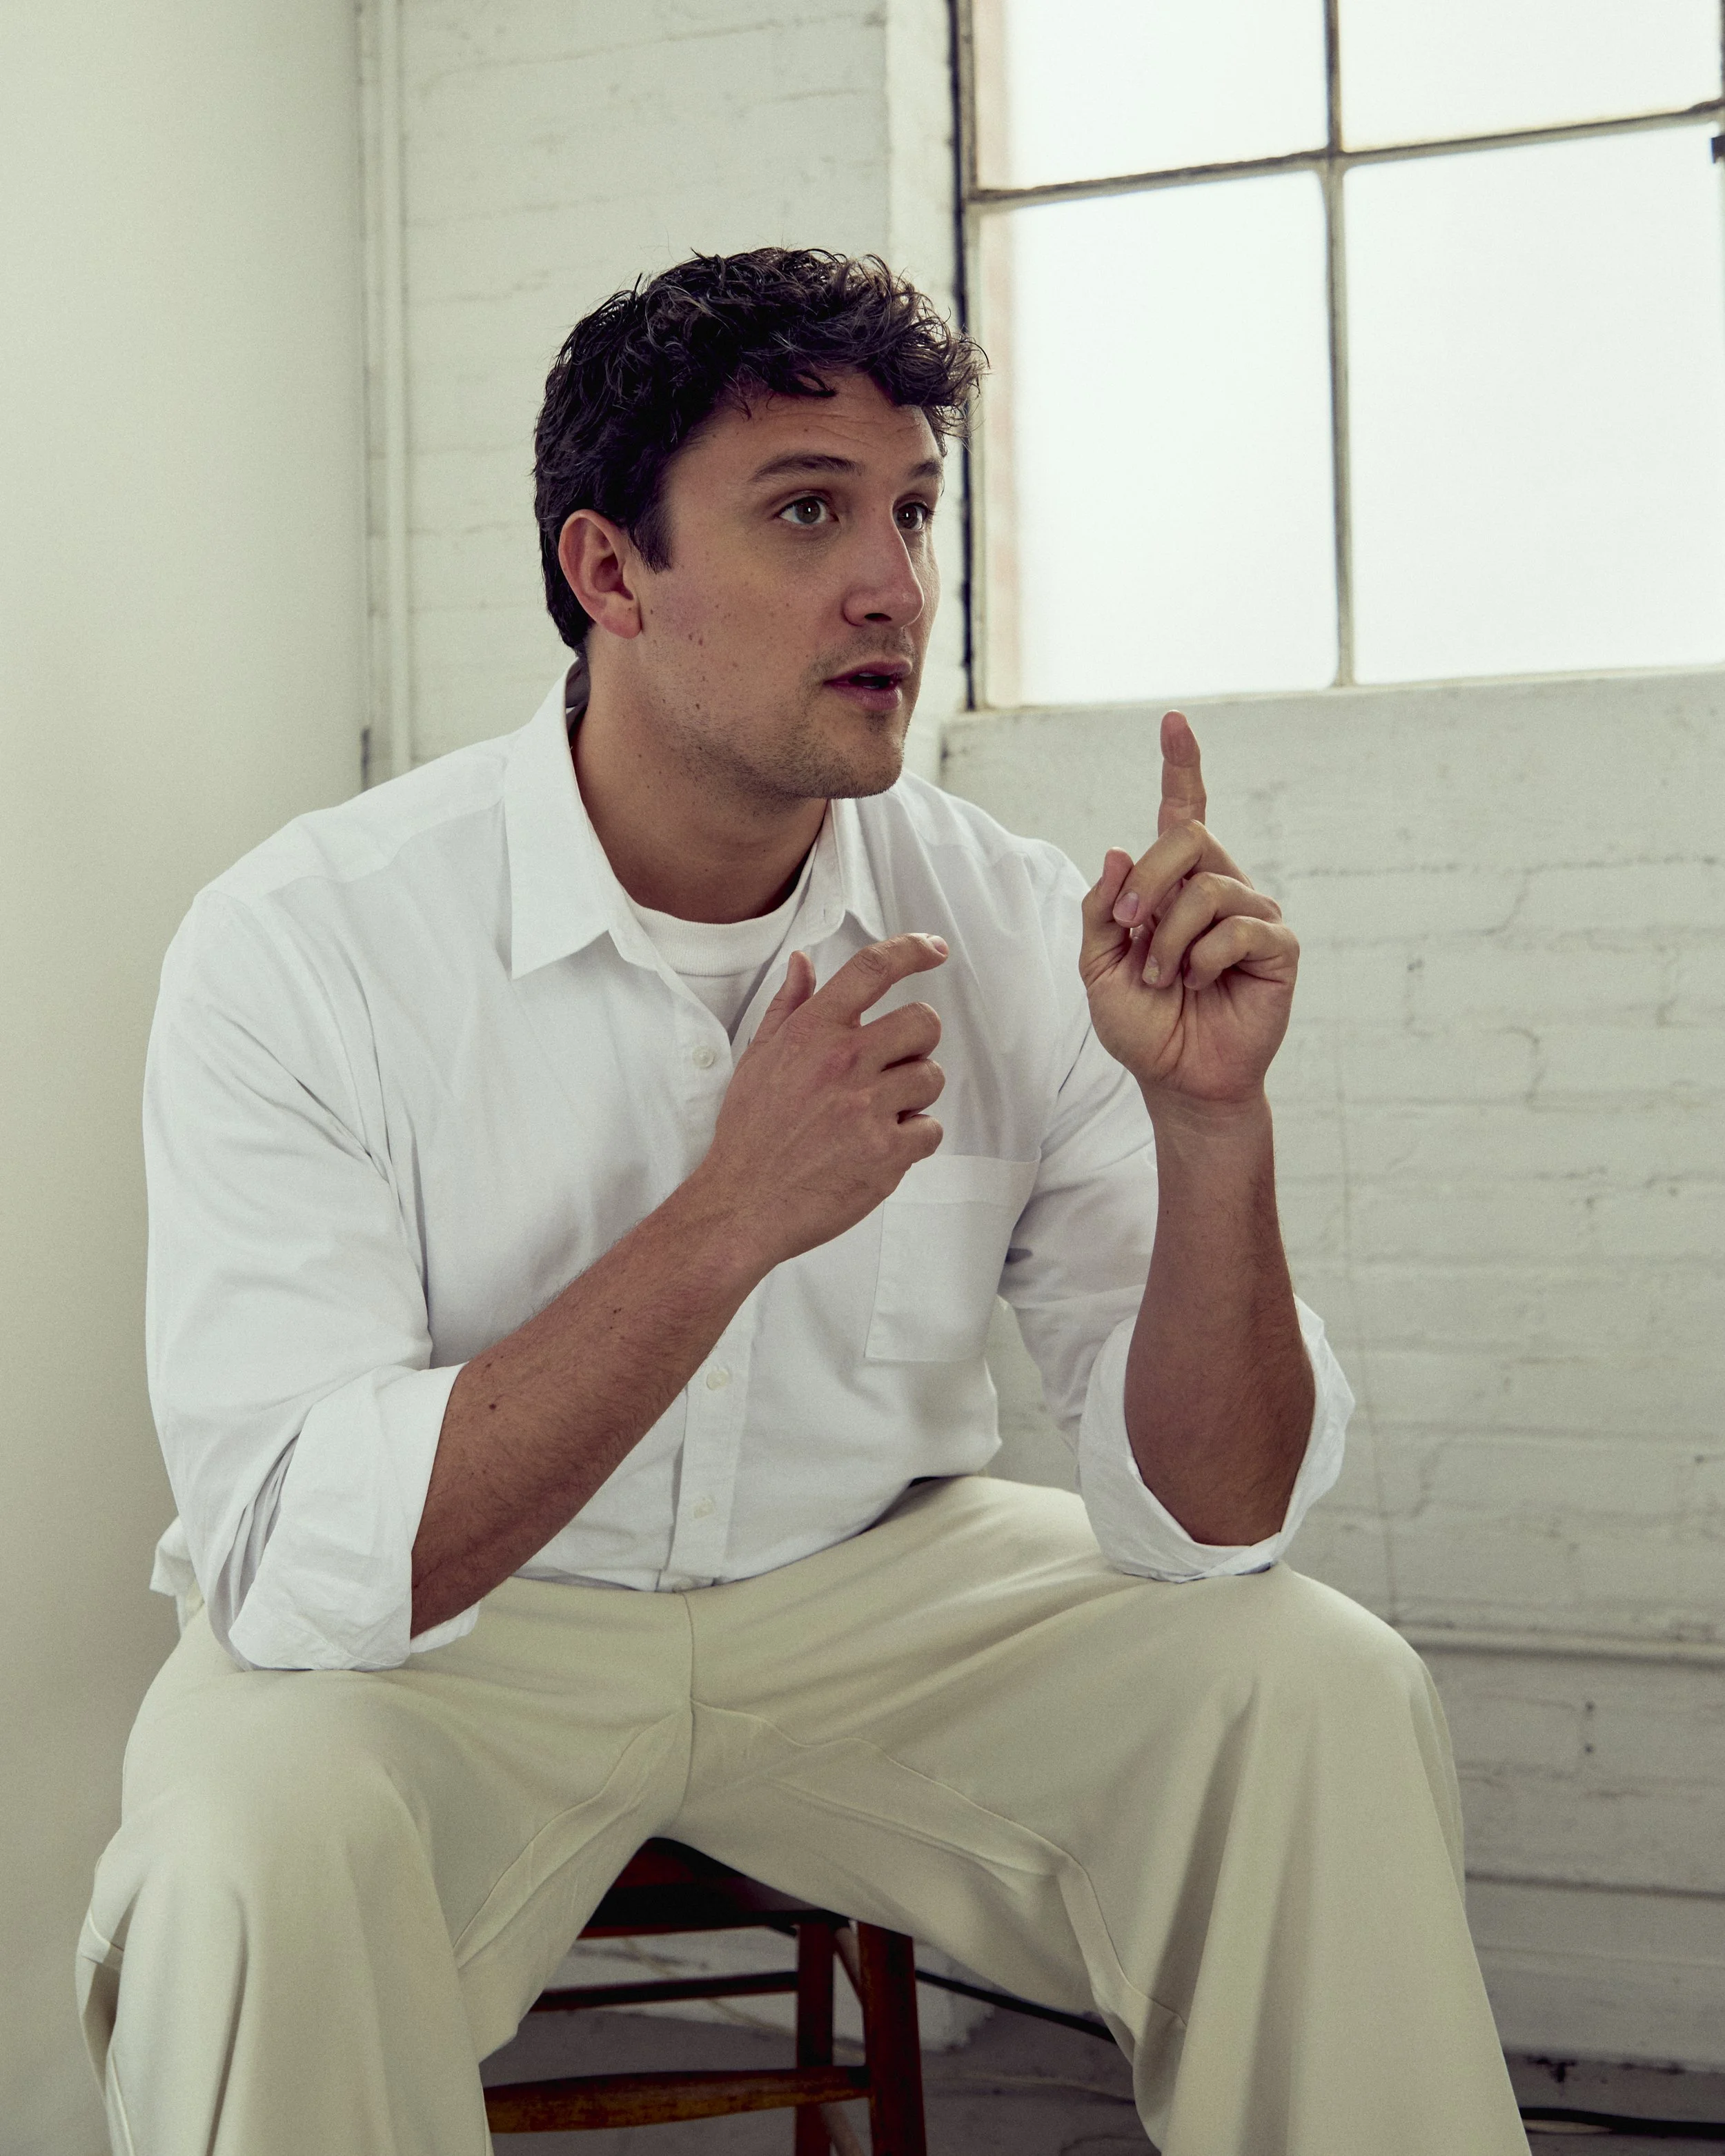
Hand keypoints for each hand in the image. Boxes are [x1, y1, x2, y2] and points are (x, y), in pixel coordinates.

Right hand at [696, 933, 947, 1267]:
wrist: (743, 1205)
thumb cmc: (749, 1134)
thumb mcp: (758, 1059)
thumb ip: (788, 1006)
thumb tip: (804, 962)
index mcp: (812, 1033)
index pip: (872, 969)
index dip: (912, 951)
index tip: (934, 950)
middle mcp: (843, 1061)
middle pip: (923, 1023)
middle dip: (918, 1042)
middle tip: (894, 1065)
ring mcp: (868, 1107)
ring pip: (932, 1078)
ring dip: (914, 1095)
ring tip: (878, 1114)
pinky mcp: (887, 1152)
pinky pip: (931, 1130)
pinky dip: (914, 1139)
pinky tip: (880, 1147)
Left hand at [1079, 712, 1297, 1111]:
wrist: (1176, 1080)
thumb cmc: (1141, 1023)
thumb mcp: (1098, 965)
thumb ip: (1103, 909)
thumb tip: (1120, 850)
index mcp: (1174, 885)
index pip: (1184, 813)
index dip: (1182, 767)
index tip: (1174, 721)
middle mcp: (1218, 888)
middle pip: (1190, 838)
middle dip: (1148, 883)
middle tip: (1132, 933)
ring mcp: (1252, 916)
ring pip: (1209, 888)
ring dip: (1169, 940)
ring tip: (1162, 979)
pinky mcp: (1278, 949)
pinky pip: (1239, 929)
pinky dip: (1205, 960)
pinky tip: (1201, 985)